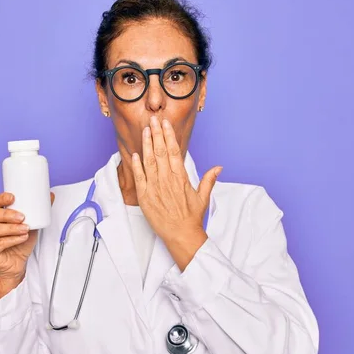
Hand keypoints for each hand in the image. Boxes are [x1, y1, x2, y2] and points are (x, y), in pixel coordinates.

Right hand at [0, 192, 54, 297]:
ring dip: (11, 228)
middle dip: (7, 214)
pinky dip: (12, 240)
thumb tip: (51, 195)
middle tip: (22, 217)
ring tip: (25, 228)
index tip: (13, 198)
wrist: (15, 265)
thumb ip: (38, 210)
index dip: (1, 198)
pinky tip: (22, 238)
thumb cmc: (19, 242)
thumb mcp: (30, 224)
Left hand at [131, 116, 221, 270]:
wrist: (181, 235)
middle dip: (156, 133)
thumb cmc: (192, 218)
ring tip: (145, 130)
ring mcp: (155, 187)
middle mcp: (167, 179)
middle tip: (153, 118)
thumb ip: (209, 180)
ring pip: (149, 161)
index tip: (165, 123)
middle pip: (160, 151)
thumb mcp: (203, 197)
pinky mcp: (145, 196)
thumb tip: (218, 167)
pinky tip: (135, 154)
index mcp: (181, 177)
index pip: (173, 150)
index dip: (168, 135)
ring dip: (146, 144)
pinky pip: (139, 177)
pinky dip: (136, 165)